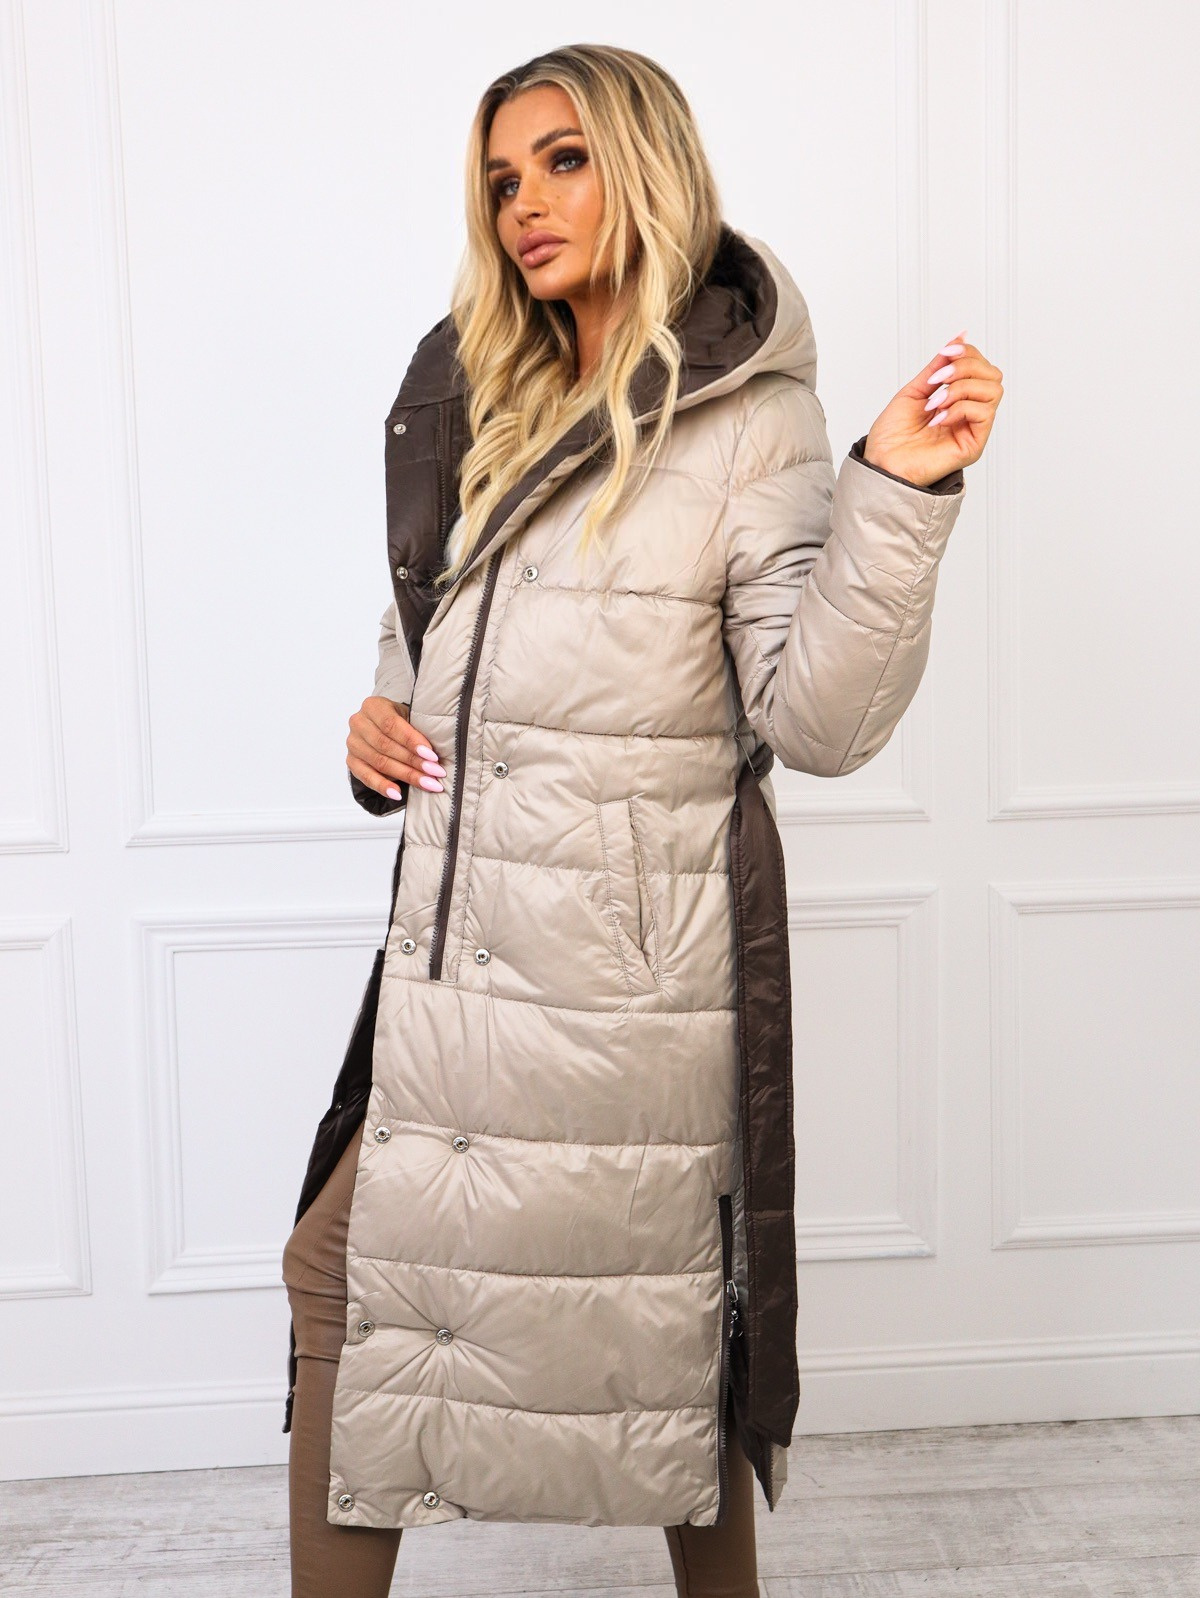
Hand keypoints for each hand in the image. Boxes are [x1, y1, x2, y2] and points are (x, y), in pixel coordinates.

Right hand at [346, 696, 445, 800]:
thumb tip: (433, 755)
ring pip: (380, 763)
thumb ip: (416, 730)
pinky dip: (383, 786)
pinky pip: (366, 777)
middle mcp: (358, 723)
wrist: (380, 727)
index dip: (412, 741)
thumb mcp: (408, 717)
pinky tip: (397, 794)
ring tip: (427, 783)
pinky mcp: (351, 761)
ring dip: (406, 775)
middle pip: (386, 746)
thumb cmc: (399, 721)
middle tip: (435, 772)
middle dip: (414, 761)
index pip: (391, 725)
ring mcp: (353, 743)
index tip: (432, 755)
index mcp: (372, 706)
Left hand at [863, 330, 1003, 487]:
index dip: (967, 353)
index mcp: (959, 399)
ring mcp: (973, 429)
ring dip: (960, 388)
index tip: (944, 353)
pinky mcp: (973, 446)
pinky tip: (937, 419)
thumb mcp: (915, 390)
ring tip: (934, 403)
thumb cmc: (892, 435)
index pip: (982, 366)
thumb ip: (938, 366)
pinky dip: (959, 408)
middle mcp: (970, 413)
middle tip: (938, 379)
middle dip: (966, 367)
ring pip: (993, 391)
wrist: (880, 463)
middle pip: (993, 375)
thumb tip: (960, 337)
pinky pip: (984, 413)